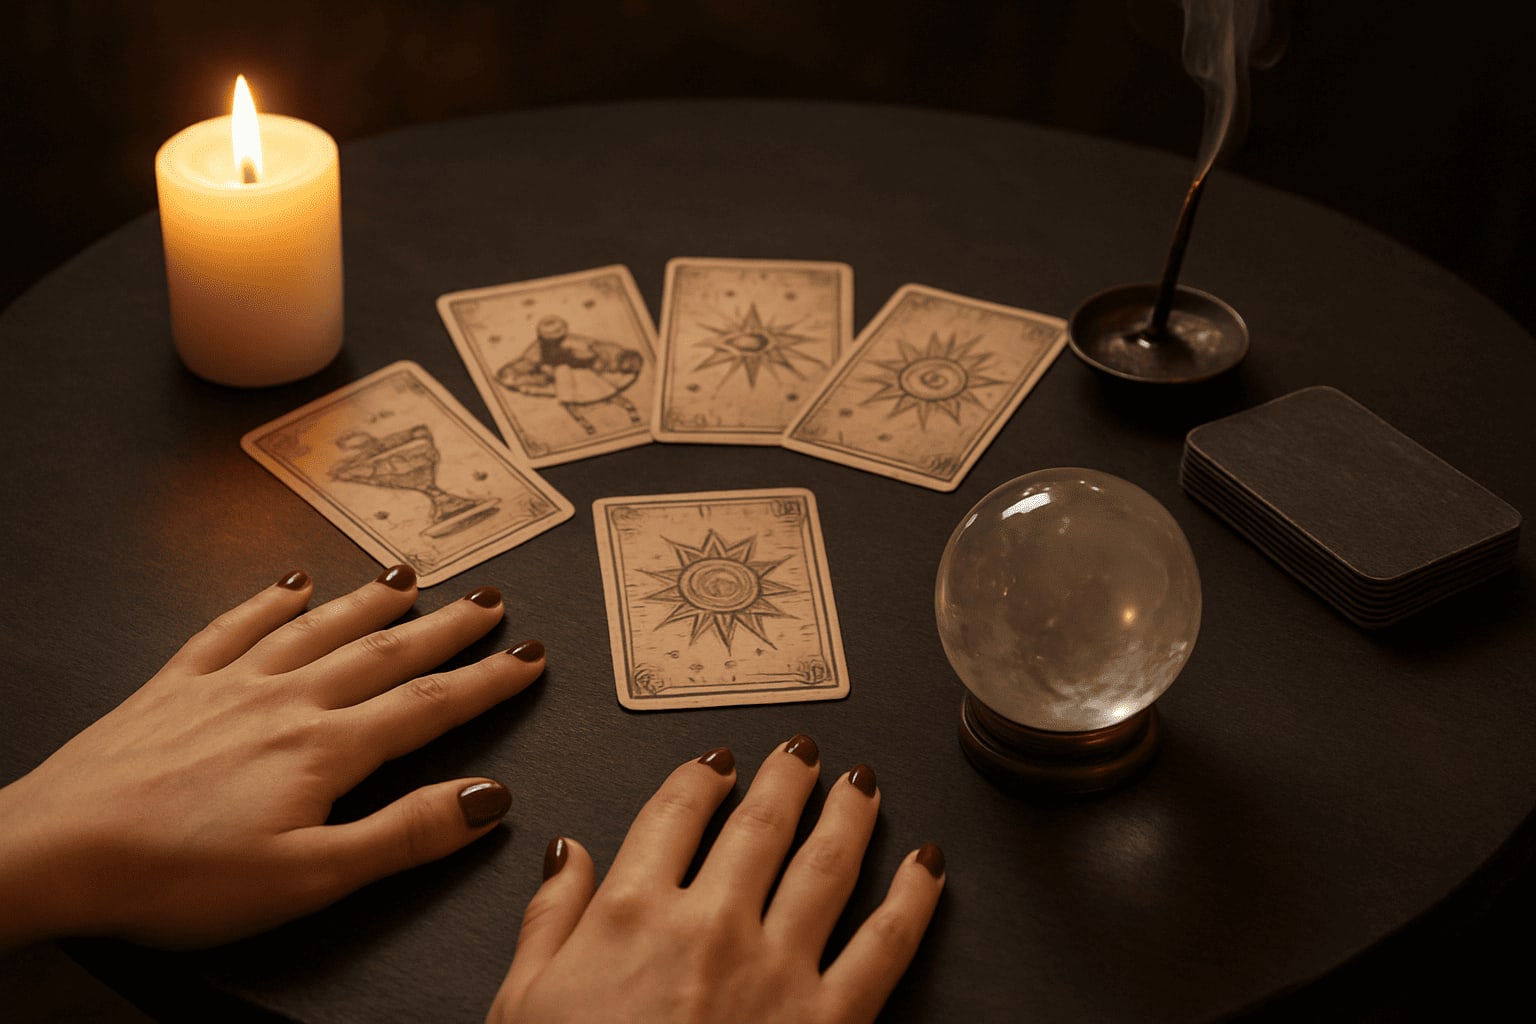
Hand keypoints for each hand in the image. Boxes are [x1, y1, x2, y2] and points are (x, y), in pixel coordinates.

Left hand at [0, 566, 543, 949]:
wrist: (58, 851)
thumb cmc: (181, 876)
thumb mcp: (313, 877)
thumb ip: (406, 834)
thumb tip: (488, 800)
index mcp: (326, 748)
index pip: (428, 706)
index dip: (486, 683)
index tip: (528, 659)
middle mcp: (286, 699)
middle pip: (384, 653)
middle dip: (446, 629)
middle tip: (492, 602)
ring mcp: (228, 684)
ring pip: (318, 628)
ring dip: (370, 602)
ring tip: (411, 578)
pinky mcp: (174, 685)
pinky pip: (233, 627)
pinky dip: (269, 601)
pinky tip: (292, 584)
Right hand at [489, 737, 944, 1023]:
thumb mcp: (523, 1005)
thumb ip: (548, 919)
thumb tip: (567, 853)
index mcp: (631, 913)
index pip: (674, 814)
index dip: (700, 777)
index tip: (717, 764)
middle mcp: (709, 926)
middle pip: (759, 824)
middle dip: (786, 777)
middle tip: (803, 752)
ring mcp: (775, 971)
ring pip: (826, 864)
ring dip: (850, 814)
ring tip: (862, 784)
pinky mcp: (828, 1022)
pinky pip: (885, 944)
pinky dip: (913, 898)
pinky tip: (927, 866)